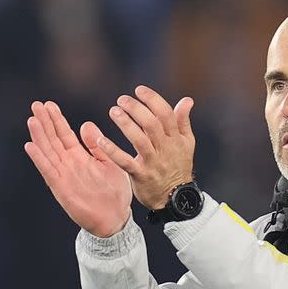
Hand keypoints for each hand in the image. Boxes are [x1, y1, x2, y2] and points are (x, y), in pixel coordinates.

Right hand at [24, 101, 131, 237]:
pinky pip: (48, 171)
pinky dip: (39, 159)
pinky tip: (31, 146)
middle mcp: (68, 164)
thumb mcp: (109, 163)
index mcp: (80, 157)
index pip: (65, 135)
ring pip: (48, 152)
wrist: (115, 218)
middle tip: (36, 104)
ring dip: (39, 136)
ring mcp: (63, 175)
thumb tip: (86, 124)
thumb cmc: (114, 192)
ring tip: (32, 119)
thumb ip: (97, 145)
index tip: (49, 104)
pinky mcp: (61, 188)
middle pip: (53, 139)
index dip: (57, 120)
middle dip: (45, 122)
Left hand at [98, 85, 195, 209]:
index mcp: (176, 139)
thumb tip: (187, 100)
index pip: (166, 114)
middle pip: (152, 124)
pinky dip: (112, 150)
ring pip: (139, 140)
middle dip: (136, 109)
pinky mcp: (141, 175)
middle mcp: (166, 149)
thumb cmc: (178, 167)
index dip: (152, 99)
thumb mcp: (186, 144)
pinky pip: (125, 161)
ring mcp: (153, 162)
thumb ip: (183, 121)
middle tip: (121, 100)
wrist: (175, 198)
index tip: (139, 90)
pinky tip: (100, 140)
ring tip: (113, 111)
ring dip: (125, 124)